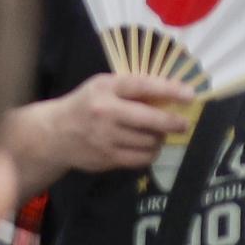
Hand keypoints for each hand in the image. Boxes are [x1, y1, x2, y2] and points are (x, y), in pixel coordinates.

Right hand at [38, 72, 196, 175]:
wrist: (54, 133)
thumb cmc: (85, 105)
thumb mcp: (103, 88)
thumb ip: (132, 90)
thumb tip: (172, 95)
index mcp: (105, 88)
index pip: (141, 86)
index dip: (168, 90)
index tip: (190, 95)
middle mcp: (105, 112)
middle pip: (151, 119)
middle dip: (174, 122)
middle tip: (183, 124)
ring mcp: (106, 137)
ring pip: (150, 141)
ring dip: (159, 138)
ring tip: (155, 134)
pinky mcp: (108, 158)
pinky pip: (142, 158)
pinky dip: (150, 153)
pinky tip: (146, 146)